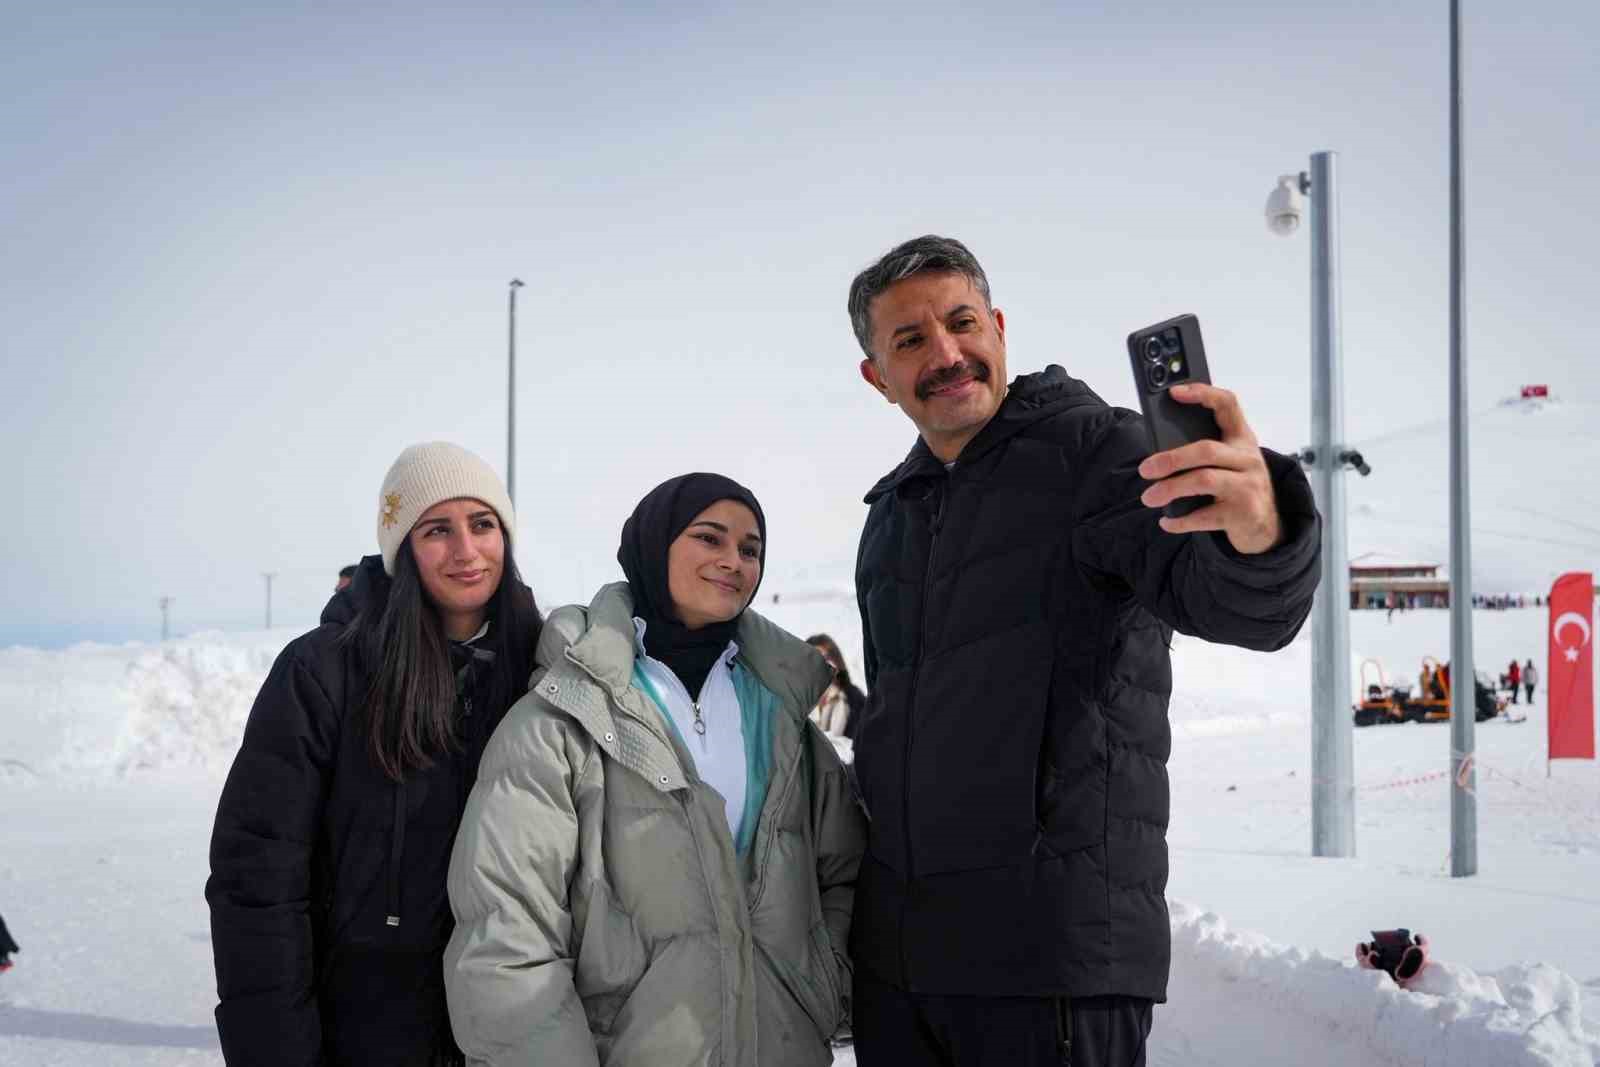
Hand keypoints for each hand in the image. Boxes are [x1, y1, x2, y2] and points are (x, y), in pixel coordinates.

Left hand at [1136, 383, 1282, 554]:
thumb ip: (1204, 449)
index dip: (1203, 394)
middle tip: (1145, 469)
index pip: (1228, 404)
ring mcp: (1248, 487)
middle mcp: (1249, 460)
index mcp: (1242, 439)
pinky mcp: (1242, 514)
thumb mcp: (1229, 461)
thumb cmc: (1237, 485)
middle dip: (1171, 458)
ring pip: (1203, 480)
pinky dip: (1180, 520)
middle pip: (1206, 450)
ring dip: (1170, 489)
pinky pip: (1203, 516)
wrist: (1265, 525)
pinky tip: (1166, 521)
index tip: (1174, 392)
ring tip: (1148, 497)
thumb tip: (1158, 451)